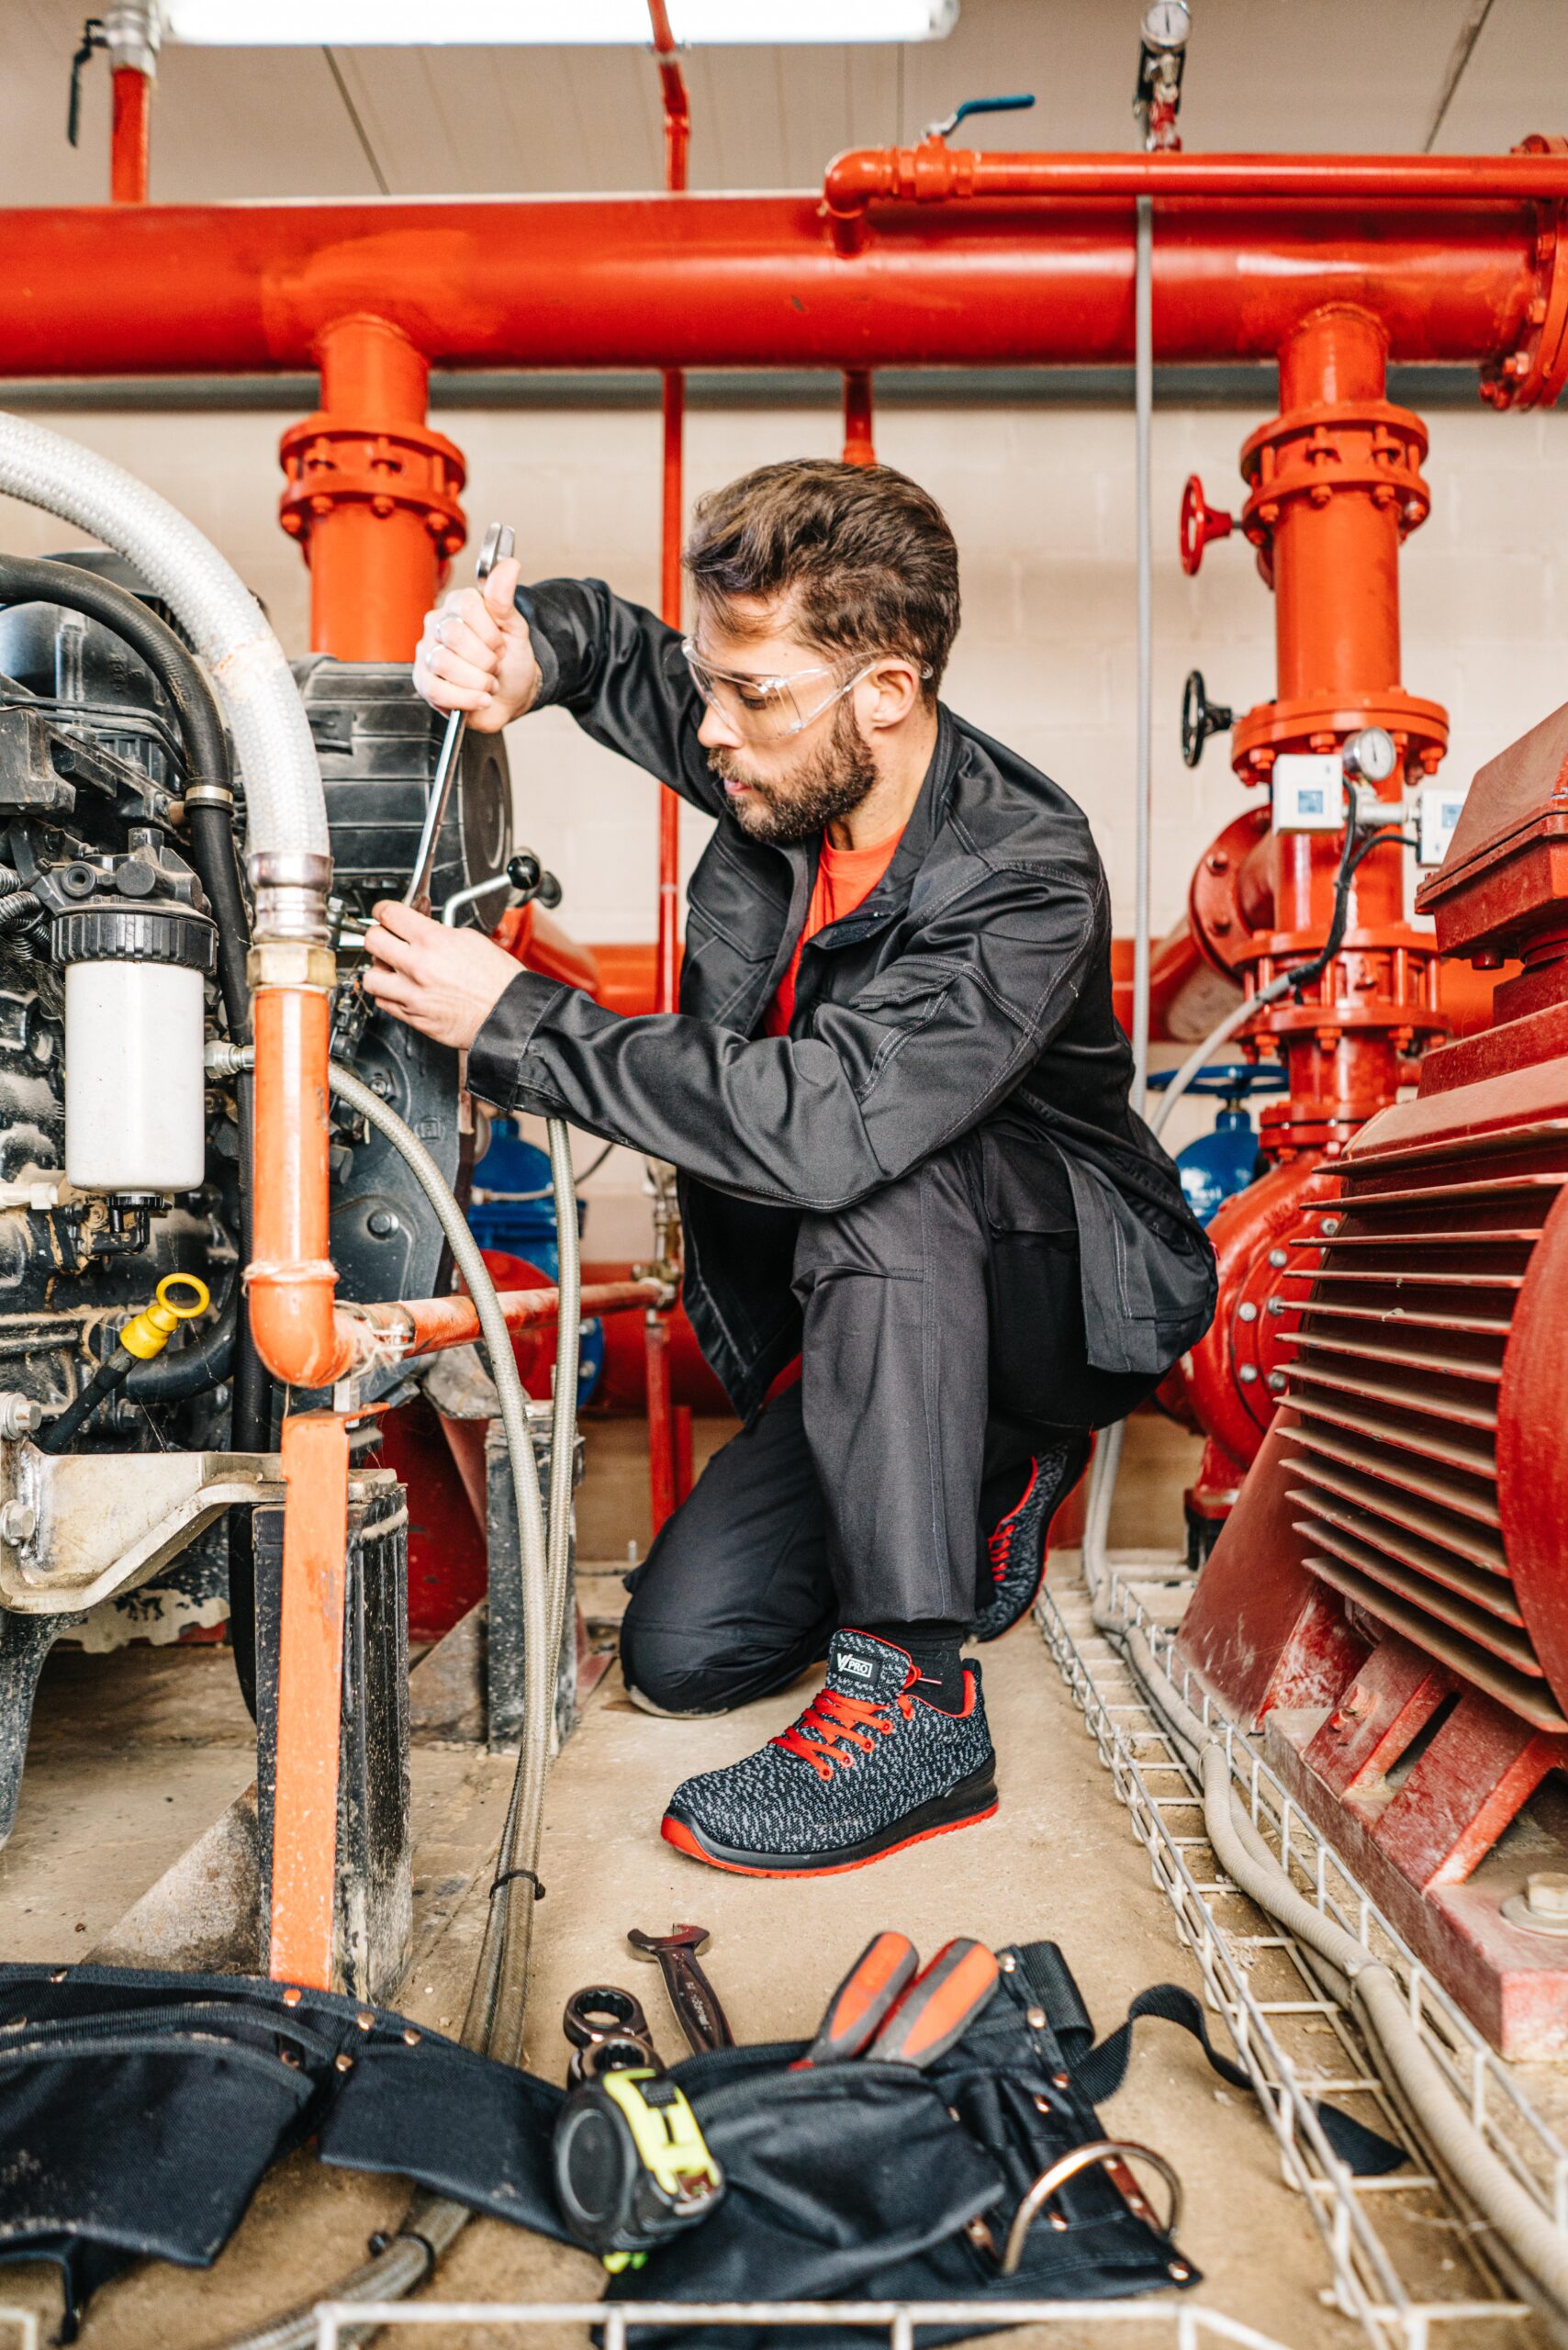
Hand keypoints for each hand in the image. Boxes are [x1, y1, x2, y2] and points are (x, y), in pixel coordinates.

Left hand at [363, 899, 522, 1049]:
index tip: (384, 913)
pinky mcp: (413, 1017)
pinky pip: (384, 1002)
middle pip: (372, 940)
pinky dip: (388, 994)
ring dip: (379, 970)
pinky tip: (401, 990)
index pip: (389, 914)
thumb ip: (439, 933)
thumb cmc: (499, 982)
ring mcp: (412, 994)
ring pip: (370, 976)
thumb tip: (421, 930)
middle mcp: (418, 966)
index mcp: (433, 941)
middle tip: (387, 938)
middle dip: (379, 935)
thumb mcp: (471, 940)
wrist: (509, 1015)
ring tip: (392, 969)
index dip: (383, 910)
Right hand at [413, 555, 540, 733]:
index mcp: (458, 605)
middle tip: (495, 665)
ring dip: (478, 680)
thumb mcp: (515, 628)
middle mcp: (437, 625)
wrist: (510, 697)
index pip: (465, 605)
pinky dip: (466, 699)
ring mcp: (426, 653)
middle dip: (485, 658)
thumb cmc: (511, 661)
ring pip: (444, 662)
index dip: (489, 631)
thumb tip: (509, 564)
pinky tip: (481, 698)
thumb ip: (504, 599)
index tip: (500, 644)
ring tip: (488, 682)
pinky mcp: (423, 683)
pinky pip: (438, 690)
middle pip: (454, 634)